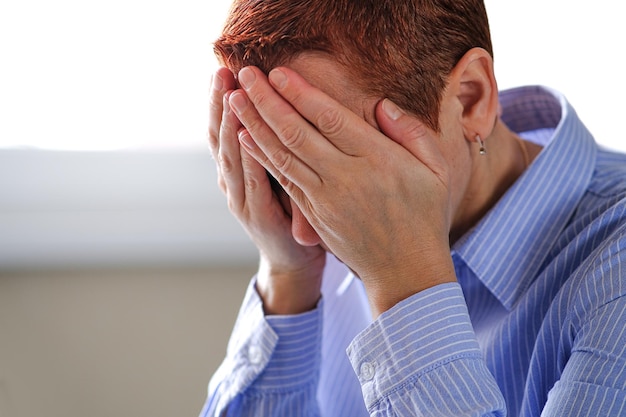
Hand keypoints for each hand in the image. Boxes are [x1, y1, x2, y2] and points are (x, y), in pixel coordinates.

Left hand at [229, 66, 456, 315]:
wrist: (405, 270)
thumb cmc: (424, 216)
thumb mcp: (435, 170)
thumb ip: (411, 132)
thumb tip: (381, 105)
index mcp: (377, 159)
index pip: (330, 119)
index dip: (301, 93)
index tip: (279, 72)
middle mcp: (345, 177)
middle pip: (297, 132)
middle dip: (267, 100)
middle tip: (244, 73)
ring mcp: (324, 198)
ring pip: (282, 155)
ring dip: (255, 125)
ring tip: (234, 99)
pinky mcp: (313, 214)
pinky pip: (282, 179)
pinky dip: (262, 157)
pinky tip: (246, 137)